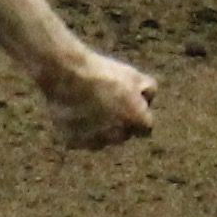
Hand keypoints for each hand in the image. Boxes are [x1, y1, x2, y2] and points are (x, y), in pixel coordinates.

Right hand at [34, 44, 158, 147]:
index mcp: (136, 122)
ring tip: (87, 104)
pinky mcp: (73, 142)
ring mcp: (94, 141)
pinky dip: (79, 129)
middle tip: (106, 101)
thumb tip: (147, 99)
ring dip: (98, 127)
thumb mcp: (134, 75)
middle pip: (122, 134)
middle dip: (118, 122)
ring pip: (100, 138)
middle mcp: (117, 137)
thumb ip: (149, 90)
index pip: (145, 127)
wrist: (68, 75)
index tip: (128, 104)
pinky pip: (79, 138)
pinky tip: (74, 111)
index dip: (137, 115)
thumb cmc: (103, 74)